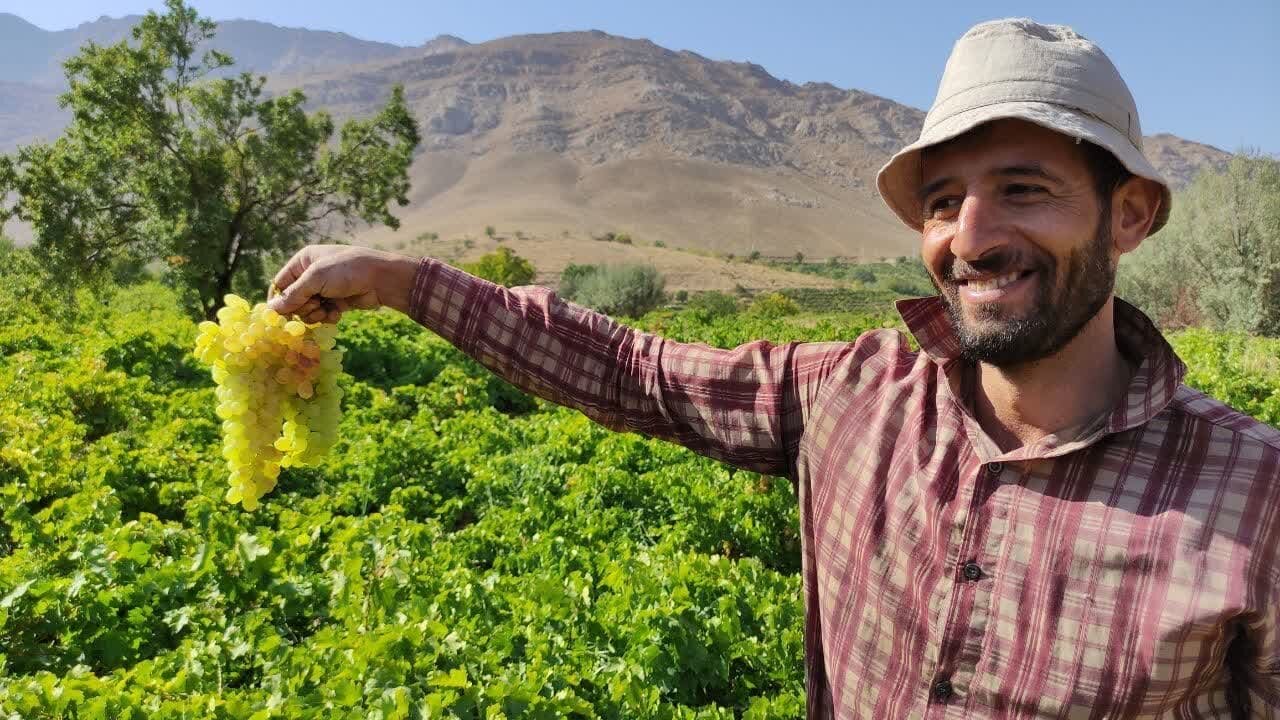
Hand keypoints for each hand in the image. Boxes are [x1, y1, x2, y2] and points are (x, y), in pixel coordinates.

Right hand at [267, 244, 418, 322]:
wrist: (381, 279)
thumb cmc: (346, 271)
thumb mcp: (315, 278)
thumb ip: (293, 295)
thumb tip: (271, 309)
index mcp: (303, 261)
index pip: (280, 284)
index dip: (278, 300)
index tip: (278, 317)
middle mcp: (311, 275)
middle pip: (293, 300)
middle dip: (302, 308)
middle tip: (314, 306)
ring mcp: (324, 289)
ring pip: (307, 310)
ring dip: (315, 314)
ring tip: (326, 310)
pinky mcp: (336, 302)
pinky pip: (322, 314)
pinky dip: (327, 316)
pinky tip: (337, 314)